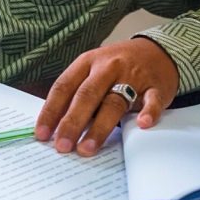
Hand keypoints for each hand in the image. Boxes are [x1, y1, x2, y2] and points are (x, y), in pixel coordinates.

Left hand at [35, 37, 178, 155]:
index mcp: (87, 62)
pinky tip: (141, 124)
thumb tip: (54, 128)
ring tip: (86, 148)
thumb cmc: (117, 67)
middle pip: (86, 95)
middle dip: (72, 122)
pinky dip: (148, 112)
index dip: (51, 111)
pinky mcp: (156, 86)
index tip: (42, 134)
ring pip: (114, 102)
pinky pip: (152, 100)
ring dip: (99, 127)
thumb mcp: (92, 71)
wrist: (157, 51)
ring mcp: (133, 76)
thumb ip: (76, 94)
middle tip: (62, 146)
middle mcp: (107, 67)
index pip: (63, 87)